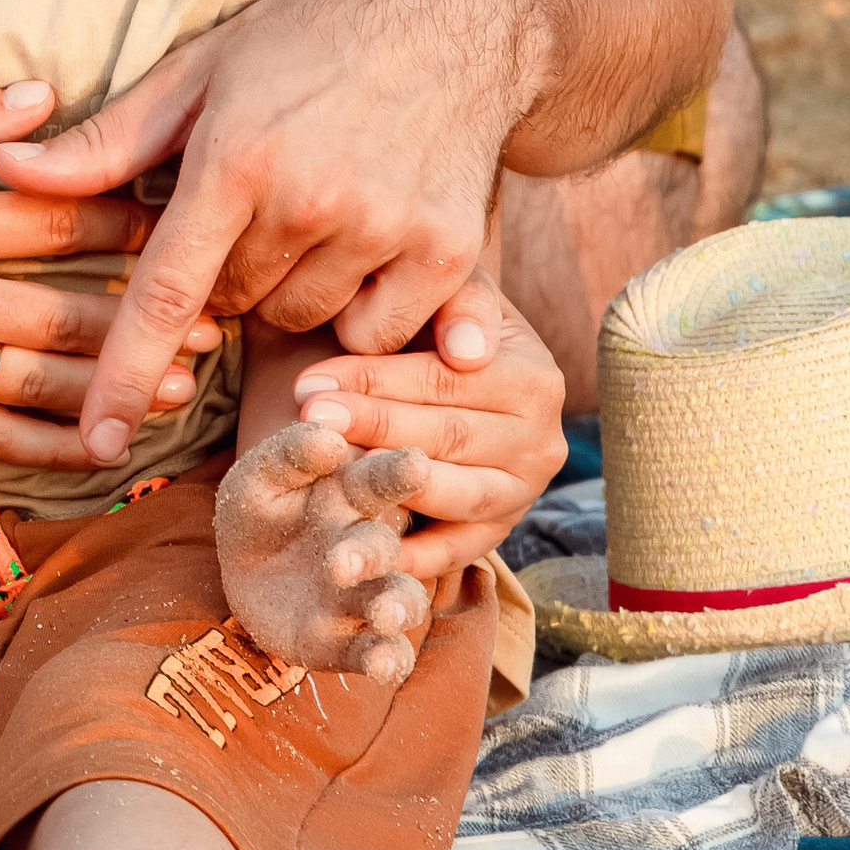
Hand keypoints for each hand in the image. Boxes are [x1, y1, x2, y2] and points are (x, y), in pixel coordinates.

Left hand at [0, 0, 533, 461]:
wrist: (449, 11)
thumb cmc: (305, 38)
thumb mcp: (198, 72)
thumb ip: (104, 141)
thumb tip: (6, 171)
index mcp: (235, 159)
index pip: (164, 293)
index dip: (122, 374)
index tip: (95, 443)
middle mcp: (309, 201)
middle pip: (235, 306)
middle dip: (229, 276)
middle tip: (257, 209)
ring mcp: (383, 228)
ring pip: (301, 319)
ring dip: (293, 289)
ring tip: (314, 213)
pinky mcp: (446, 249)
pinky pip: (375, 329)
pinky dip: (363, 306)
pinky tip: (367, 239)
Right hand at [0, 84, 205, 474]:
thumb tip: (49, 97)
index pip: (56, 223)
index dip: (128, 222)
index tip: (184, 218)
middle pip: (66, 311)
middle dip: (148, 314)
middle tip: (218, 313)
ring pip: (41, 385)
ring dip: (119, 386)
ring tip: (185, 383)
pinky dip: (55, 448)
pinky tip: (108, 446)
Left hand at [214, 419, 433, 685]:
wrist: (242, 566)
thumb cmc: (261, 506)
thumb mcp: (262, 474)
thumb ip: (291, 454)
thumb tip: (328, 436)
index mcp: (351, 492)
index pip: (379, 478)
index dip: (398, 472)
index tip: (415, 463)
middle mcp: (367, 545)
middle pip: (382, 547)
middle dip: (371, 554)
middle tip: (346, 560)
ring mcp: (360, 595)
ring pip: (395, 601)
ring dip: (394, 608)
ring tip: (383, 615)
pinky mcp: (343, 641)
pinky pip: (372, 651)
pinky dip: (384, 659)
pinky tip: (384, 666)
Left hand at [286, 304, 566, 576]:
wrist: (449, 362)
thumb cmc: (437, 320)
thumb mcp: (449, 292)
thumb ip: (458, 303)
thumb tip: (468, 350)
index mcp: (534, 377)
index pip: (444, 382)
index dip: (375, 382)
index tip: (308, 383)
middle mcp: (541, 441)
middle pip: (447, 439)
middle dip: (372, 429)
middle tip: (309, 423)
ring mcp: (523, 492)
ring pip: (456, 498)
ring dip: (389, 490)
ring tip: (328, 482)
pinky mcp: (500, 530)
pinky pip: (458, 550)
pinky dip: (414, 557)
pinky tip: (363, 547)